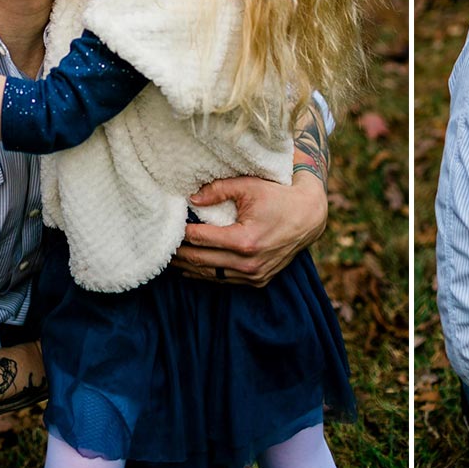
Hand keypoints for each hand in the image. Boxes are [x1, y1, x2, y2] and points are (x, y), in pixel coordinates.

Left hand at [171, 173, 327, 286]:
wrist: (308, 218)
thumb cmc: (278, 197)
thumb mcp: (248, 186)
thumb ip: (218, 190)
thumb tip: (191, 198)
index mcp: (245, 240)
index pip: (201, 239)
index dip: (181, 234)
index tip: (167, 228)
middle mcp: (249, 263)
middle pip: (201, 261)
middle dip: (178, 254)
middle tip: (160, 248)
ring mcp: (254, 275)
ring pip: (211, 275)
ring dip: (189, 268)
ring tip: (170, 260)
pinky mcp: (259, 281)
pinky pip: (225, 281)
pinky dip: (207, 275)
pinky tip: (191, 269)